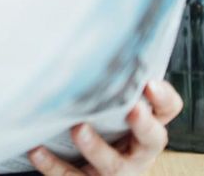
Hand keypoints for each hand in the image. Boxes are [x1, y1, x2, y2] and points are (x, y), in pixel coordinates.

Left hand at [28, 80, 182, 174]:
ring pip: (114, 165)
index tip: (150, 84)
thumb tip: (80, 40)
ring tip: (78, 128)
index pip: (167, 109)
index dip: (164, 98)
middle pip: (152, 139)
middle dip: (144, 125)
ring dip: (97, 148)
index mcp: (146, 124)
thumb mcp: (107, 102)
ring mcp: (116, 169)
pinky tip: (36, 150)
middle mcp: (137, 150)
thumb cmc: (96, 121)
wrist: (85, 163)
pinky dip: (53, 165)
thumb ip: (104, 81)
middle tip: (132, 110)